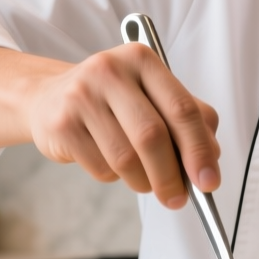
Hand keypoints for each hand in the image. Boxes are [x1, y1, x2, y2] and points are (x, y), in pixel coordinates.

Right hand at [25, 44, 220, 208]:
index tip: (208, 182)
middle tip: (178, 198)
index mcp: (142, 59)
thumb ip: (189, 121)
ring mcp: (82, 96)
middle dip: (171, 176)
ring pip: (126, 159)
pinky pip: (101, 169)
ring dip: (143, 182)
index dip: (199, 150)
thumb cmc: (112, 100)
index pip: (181, 109)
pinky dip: (114, 177)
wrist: (48, 98)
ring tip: (144, 180)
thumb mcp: (152, 96)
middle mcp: (110, 71)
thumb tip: (210, 159)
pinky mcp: (61, 124)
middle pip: (152, 136)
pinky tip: (109, 162)